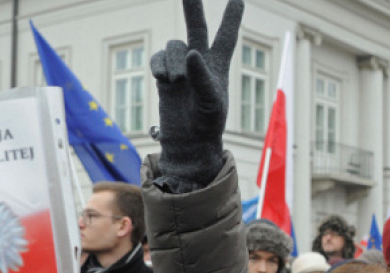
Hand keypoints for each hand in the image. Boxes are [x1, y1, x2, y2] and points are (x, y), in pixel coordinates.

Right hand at [150, 0, 243, 192]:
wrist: (188, 143)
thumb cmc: (207, 125)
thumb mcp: (212, 103)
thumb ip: (203, 77)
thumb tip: (191, 52)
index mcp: (219, 66)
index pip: (226, 35)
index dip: (231, 16)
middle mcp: (199, 62)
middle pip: (196, 26)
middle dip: (192, 7)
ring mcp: (180, 68)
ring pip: (173, 46)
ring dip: (173, 62)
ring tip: (177, 82)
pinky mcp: (164, 77)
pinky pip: (157, 59)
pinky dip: (159, 67)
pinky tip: (164, 80)